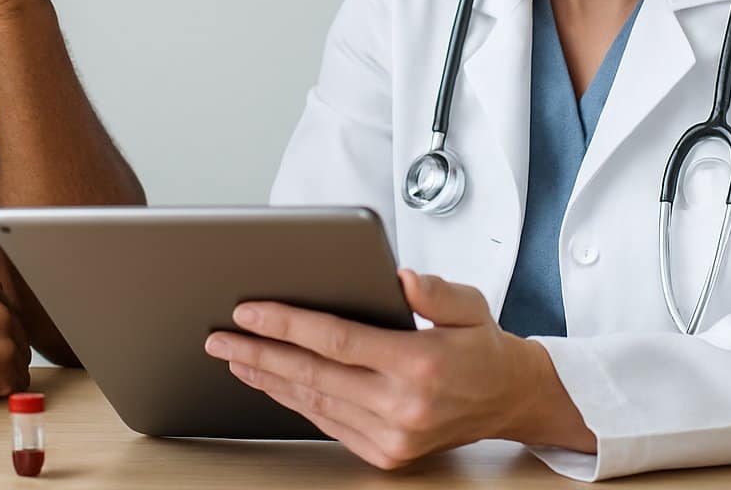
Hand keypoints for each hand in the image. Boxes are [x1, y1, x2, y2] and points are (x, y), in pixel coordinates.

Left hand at [204, 269, 584, 469]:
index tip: (248, 310)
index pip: (336, 340)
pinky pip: (328, 424)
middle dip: (259, 352)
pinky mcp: (387, 454)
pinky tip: (273, 382)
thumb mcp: (470, 304)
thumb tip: (401, 277)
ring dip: (268, 379)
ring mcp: (393, 437)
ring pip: (314, 403)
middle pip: (313, 375)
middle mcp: (404, 407)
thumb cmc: (483, 345)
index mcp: (420, 364)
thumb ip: (435, 290)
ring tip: (235, 356)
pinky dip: (296, 401)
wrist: (511, 399)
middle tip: (219, 337)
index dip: (286, 324)